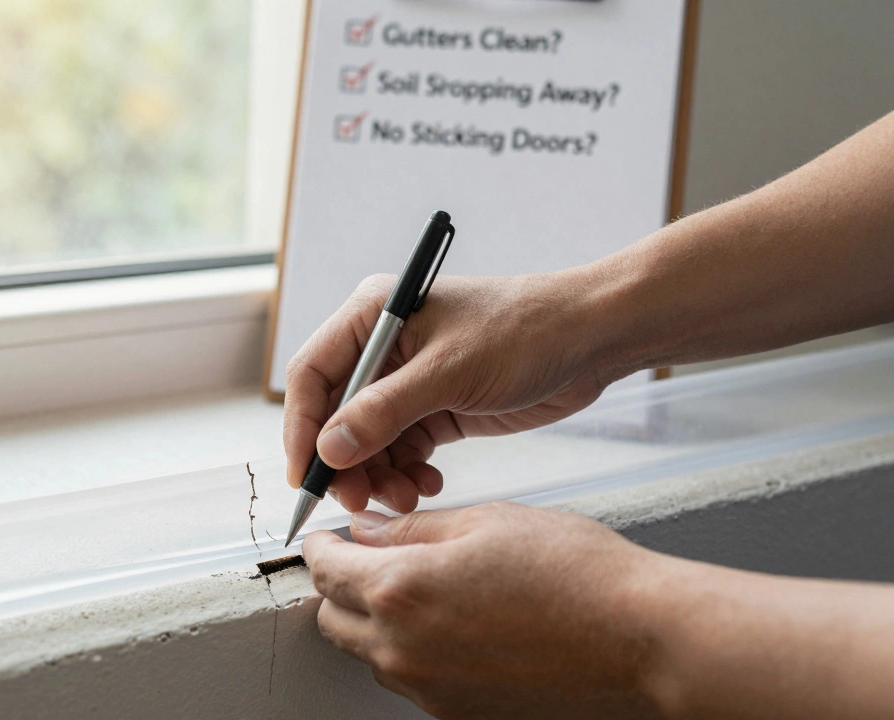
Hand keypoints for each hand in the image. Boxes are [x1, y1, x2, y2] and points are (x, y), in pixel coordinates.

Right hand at [284, 272, 609, 512]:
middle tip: (360, 502)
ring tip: (407, 497)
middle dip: (345, 462)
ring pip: (368, 441)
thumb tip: (328, 450)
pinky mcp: (437, 407)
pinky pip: (402, 449)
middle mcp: (383, 347)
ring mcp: (409, 380)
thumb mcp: (449, 373)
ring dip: (379, 475)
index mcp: (373, 316)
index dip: (301, 428)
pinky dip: (407, 473)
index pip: (312, 375)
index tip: (306, 477)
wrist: (591, 339)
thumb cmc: (524, 332)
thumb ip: (384, 413)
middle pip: (336, 415)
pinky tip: (428, 484)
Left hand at [303, 503, 665, 718]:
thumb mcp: (486, 522)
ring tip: (419, 591)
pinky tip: (453, 626)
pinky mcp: (458, 715)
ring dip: (373, 621)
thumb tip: (365, 530)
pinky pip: (410, 682)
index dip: (321, 544)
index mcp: (401, 590)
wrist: (642, 642)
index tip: (328, 534)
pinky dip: (411, 653)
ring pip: (368, 653)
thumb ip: (411, 529)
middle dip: (339, 585)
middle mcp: (403, 649)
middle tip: (368, 558)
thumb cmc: (577, 574)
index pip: (324, 568)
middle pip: (332, 618)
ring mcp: (429, 691)